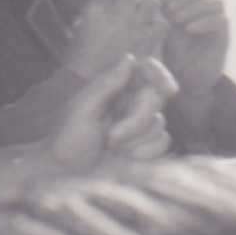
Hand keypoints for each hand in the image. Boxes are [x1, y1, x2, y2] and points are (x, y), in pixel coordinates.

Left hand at [48, 54, 176, 172]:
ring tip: (111, 147)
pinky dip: (145, 152)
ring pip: (159, 122)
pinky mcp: (147, 147)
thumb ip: (107, 84)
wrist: (66, 176)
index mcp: (113, 88)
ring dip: (134, 138)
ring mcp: (139, 126)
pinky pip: (163, 141)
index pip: (145, 69)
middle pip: (155, 97)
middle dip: (136, 119)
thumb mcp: (83, 109)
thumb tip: (130, 58)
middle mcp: (129, 103)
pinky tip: (124, 158)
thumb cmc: (67, 140)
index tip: (169, 89)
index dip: (160, 74)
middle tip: (112, 135)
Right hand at [64, 0, 167, 79]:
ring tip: (145, 19)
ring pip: (153, 2)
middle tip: (135, 8)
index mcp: (95, 9)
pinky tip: (151, 34)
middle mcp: (115, 14)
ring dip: (151, 9)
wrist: (87, 83)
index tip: (116, 2)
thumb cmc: (81, 58)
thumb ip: (95, 11)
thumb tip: (108, 1)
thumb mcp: (80, 28)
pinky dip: (159, 28)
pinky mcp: (145, 43)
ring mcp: (132, 27)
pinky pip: (162, 24)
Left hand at [158, 0, 230, 99]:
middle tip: (170, 9)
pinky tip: (189, 29)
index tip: (161, 0)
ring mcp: (216, 23)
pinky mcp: (223, 37)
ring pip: (216, 3)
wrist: (186, 80)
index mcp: (187, 7)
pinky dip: (205, 21)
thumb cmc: (170, 55)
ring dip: (195, 8)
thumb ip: (158, 14)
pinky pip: (222, 20)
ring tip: (179, 20)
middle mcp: (204, 12)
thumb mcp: (161, 33)